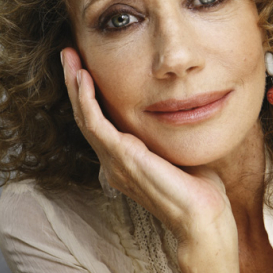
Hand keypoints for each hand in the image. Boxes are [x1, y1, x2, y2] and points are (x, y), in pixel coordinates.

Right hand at [60, 48, 237, 255]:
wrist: (203, 216)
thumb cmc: (199, 190)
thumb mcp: (180, 153)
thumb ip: (169, 136)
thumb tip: (180, 112)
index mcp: (125, 163)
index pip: (100, 124)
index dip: (91, 96)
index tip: (89, 68)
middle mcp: (114, 163)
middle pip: (86, 117)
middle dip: (76, 84)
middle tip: (69, 56)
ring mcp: (115, 162)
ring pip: (85, 118)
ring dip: (76, 86)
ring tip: (70, 58)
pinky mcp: (122, 158)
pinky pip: (96, 124)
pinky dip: (87, 100)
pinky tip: (84, 79)